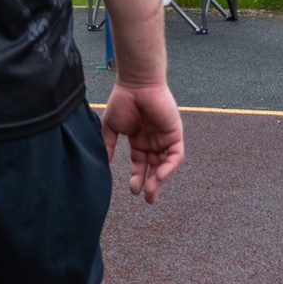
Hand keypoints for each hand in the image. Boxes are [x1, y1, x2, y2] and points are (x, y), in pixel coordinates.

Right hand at [101, 81, 184, 202]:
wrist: (136, 84)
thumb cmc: (123, 100)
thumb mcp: (111, 126)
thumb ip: (109, 144)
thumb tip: (106, 162)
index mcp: (138, 140)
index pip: (140, 163)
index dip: (137, 177)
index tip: (132, 190)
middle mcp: (152, 141)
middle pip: (154, 167)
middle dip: (151, 184)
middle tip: (147, 199)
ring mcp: (164, 138)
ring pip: (165, 164)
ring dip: (159, 179)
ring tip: (150, 192)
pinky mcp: (175, 133)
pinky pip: (175, 155)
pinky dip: (168, 167)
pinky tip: (158, 175)